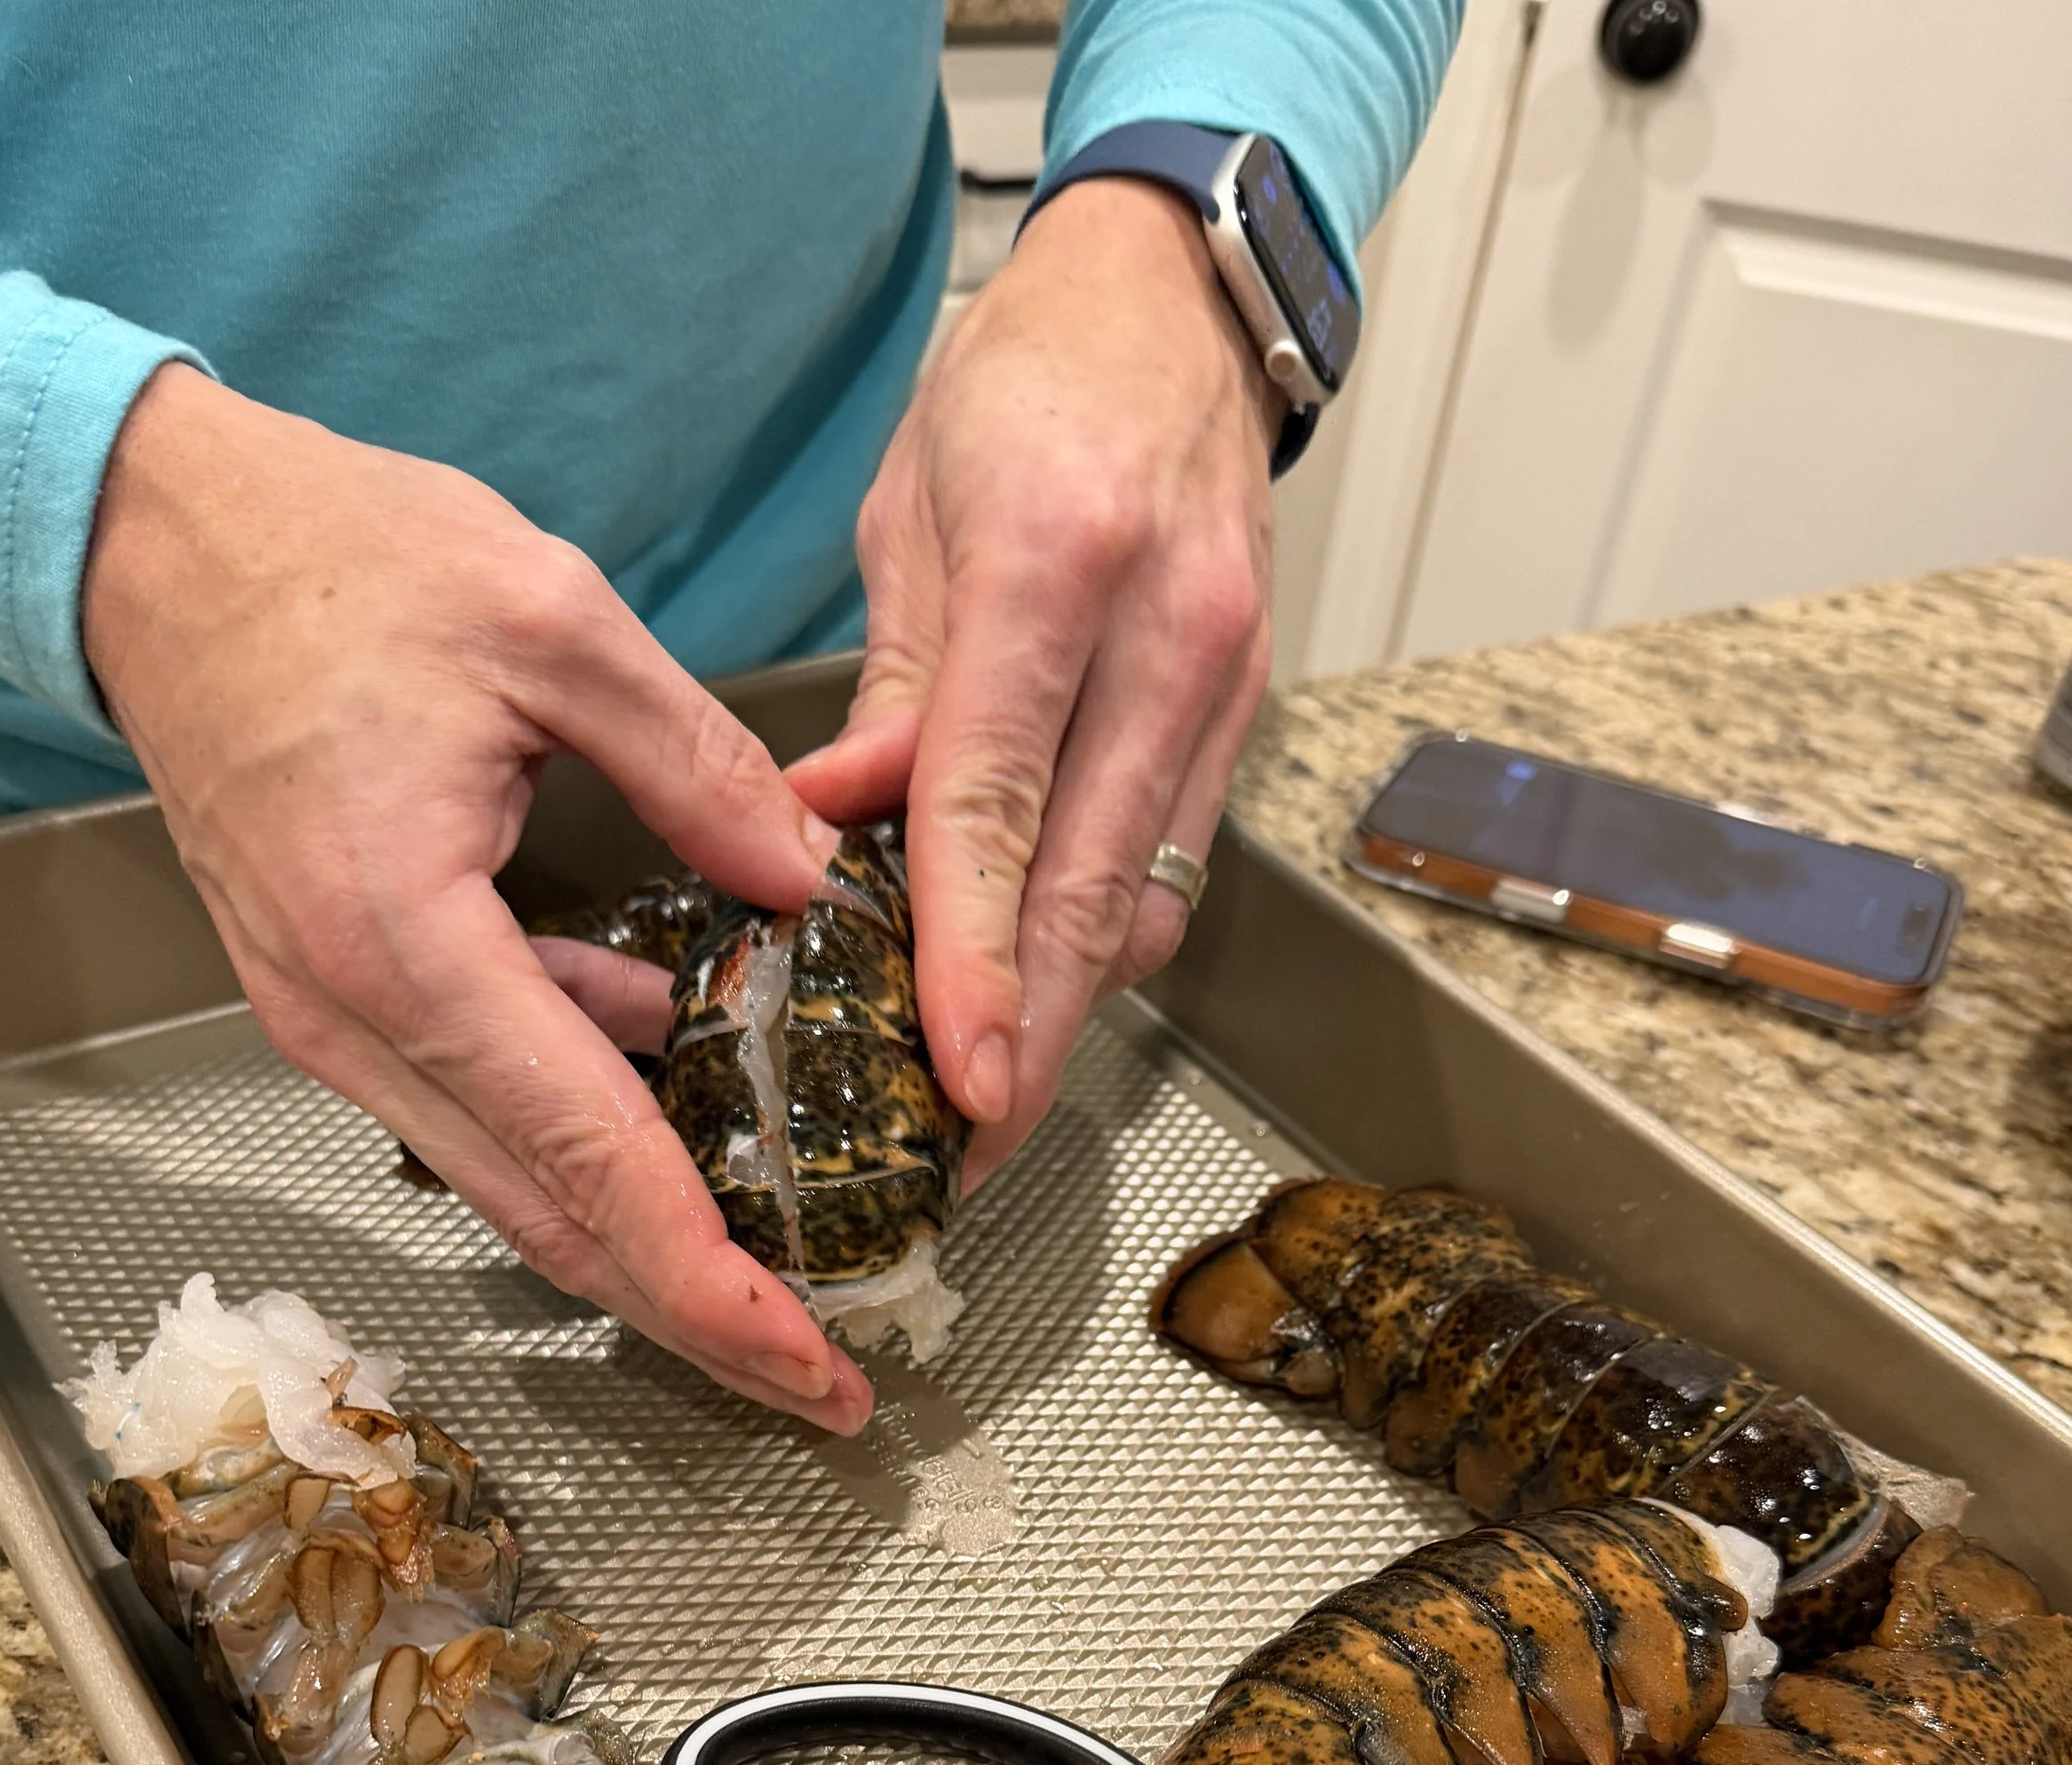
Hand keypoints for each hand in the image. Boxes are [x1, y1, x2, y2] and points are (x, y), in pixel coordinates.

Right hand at [82, 364, 873, 1433]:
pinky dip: (586, 1142)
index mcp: (409, 940)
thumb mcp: (550, 622)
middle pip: (549, 1222)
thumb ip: (697, 764)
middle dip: (695, 1320)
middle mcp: (357, 1017)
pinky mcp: (344, 1001)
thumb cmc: (333, 565)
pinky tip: (689, 1112)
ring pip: (512, 1186)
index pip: (586, 1156)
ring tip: (778, 1289)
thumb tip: (808, 885)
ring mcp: (337, 1021)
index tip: (802, 1354)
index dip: (704, 1277)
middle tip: (821, 1384)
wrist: (162, 546)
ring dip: (645, 1251)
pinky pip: (482, 1108)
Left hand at [791, 178, 1280, 1189]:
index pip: (1000, 800)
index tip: (957, 1071)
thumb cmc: (1024, 386)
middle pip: (1094, 889)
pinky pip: (1171, 866)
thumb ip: (888, 691)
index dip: (976, 955)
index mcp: (1058, 560)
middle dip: (1031, 1039)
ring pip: (1146, 900)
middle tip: (966, 1149)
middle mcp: (1167, 632)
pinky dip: (1102, 943)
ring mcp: (1224, 682)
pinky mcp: (1243, 716)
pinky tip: (1039, 987)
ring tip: (984, 1092)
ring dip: (1068, 1013)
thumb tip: (827, 842)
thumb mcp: (912, 511)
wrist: (1177, 307)